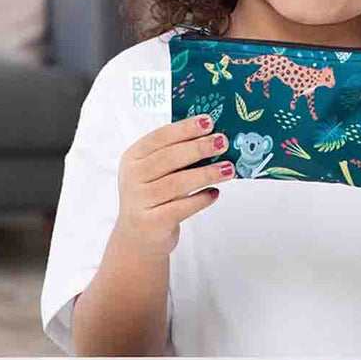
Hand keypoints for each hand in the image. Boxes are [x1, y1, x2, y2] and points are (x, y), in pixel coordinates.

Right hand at [113, 115, 233, 257]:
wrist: (137, 238)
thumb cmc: (153, 196)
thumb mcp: (154, 172)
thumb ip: (175, 154)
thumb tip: (212, 136)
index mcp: (133, 157)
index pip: (159, 137)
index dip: (185, 128)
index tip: (209, 121)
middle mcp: (132, 178)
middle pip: (169, 158)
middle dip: (199, 148)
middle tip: (222, 142)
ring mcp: (140, 201)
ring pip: (178, 183)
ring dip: (206, 174)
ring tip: (228, 169)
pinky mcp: (152, 223)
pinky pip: (181, 208)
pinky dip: (201, 199)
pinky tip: (215, 193)